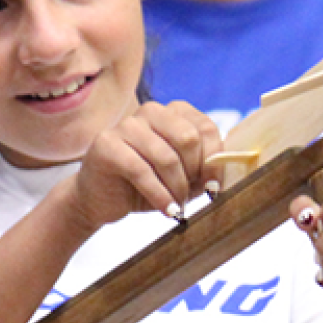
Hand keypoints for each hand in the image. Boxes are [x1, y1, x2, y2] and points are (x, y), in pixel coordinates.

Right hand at [66, 101, 222, 231]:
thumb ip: (202, 171)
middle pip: (188, 139)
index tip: (214, 187)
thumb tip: (222, 174)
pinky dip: (158, 195)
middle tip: (188, 196)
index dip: (214, 160)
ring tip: (176, 206)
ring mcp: (126, 125)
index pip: (206, 128)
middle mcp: (150, 112)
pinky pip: (141, 170)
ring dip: (176, 189)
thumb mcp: (181, 177)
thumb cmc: (144, 185)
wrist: (100, 199)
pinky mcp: (106, 144)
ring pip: (166, 157)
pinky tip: (166, 210)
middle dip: (193, 174)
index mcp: (172, 112)